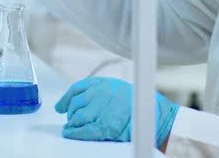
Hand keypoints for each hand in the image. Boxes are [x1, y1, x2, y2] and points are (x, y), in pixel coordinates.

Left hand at [54, 77, 178, 147]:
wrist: (158, 114)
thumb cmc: (137, 101)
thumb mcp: (115, 88)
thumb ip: (95, 92)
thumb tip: (68, 103)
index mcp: (102, 84)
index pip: (76, 90)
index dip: (66, 100)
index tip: (60, 107)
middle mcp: (100, 94)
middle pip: (75, 104)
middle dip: (71, 114)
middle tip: (70, 120)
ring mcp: (103, 110)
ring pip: (78, 117)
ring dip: (72, 123)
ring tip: (71, 127)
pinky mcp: (106, 126)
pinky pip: (85, 130)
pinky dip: (75, 133)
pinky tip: (70, 133)